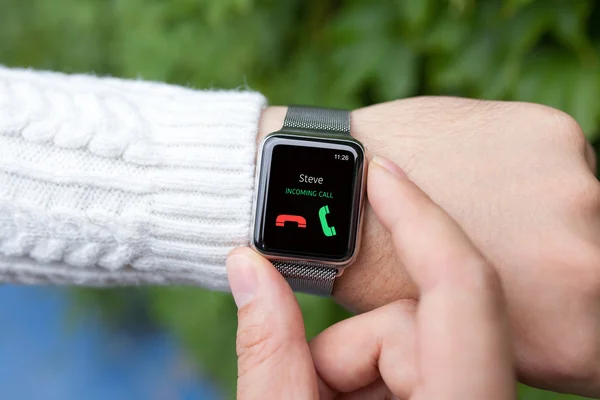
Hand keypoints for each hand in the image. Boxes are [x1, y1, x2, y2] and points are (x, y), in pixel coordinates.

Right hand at [227, 157, 514, 398]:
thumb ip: (268, 351)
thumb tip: (245, 265)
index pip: (461, 284)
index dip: (416, 216)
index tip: (379, 173)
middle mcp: (488, 395)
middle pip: (418, 318)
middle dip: (353, 341)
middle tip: (315, 384)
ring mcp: (484, 392)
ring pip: (417, 335)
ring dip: (361, 358)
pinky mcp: (470, 389)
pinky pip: (426, 353)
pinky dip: (380, 367)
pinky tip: (355, 399)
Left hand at [260, 99, 599, 396]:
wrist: (334, 187)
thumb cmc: (377, 272)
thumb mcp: (453, 337)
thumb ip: (513, 336)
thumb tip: (565, 334)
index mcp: (569, 333)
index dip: (568, 329)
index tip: (541, 316)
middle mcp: (587, 262)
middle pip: (592, 271)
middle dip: (553, 271)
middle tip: (501, 260)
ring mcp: (574, 190)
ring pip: (577, 213)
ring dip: (542, 218)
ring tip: (478, 214)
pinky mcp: (554, 133)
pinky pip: (555, 162)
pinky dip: (524, 172)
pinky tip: (472, 175)